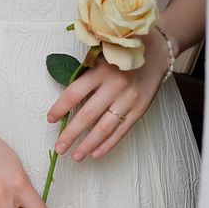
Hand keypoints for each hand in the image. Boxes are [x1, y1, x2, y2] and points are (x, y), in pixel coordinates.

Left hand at [46, 32, 169, 160]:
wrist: (158, 51)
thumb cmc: (123, 51)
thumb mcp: (102, 53)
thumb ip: (86, 71)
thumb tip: (65, 96)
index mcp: (100, 71)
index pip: (74, 93)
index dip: (60, 108)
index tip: (50, 119)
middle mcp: (114, 86)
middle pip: (88, 115)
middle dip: (71, 134)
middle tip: (59, 148)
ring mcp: (128, 99)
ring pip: (104, 127)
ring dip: (88, 145)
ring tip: (75, 156)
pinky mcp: (140, 109)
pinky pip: (122, 131)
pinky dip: (108, 144)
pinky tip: (95, 154)